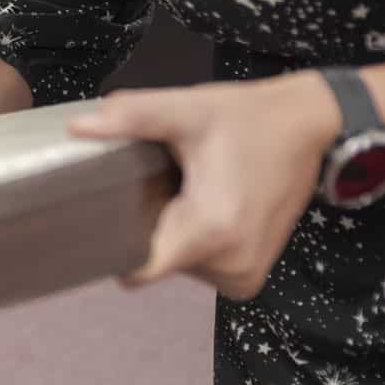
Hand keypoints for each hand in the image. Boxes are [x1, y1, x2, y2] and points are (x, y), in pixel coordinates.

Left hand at [69, 72, 340, 299]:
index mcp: (212, 230)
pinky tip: (198, 203)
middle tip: (155, 182)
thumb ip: (130, 118)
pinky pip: (198, 265)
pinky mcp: (249, 275)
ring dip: (169, 230)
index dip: (112, 245)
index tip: (94, 220)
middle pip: (155, 259)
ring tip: (182, 189)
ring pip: (175, 262)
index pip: (143, 268)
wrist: (308, 126)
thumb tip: (76, 128)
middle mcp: (232, 265)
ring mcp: (244, 276)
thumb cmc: (247, 118)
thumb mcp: (185, 109)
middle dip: (143, 223)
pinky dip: (190, 238)